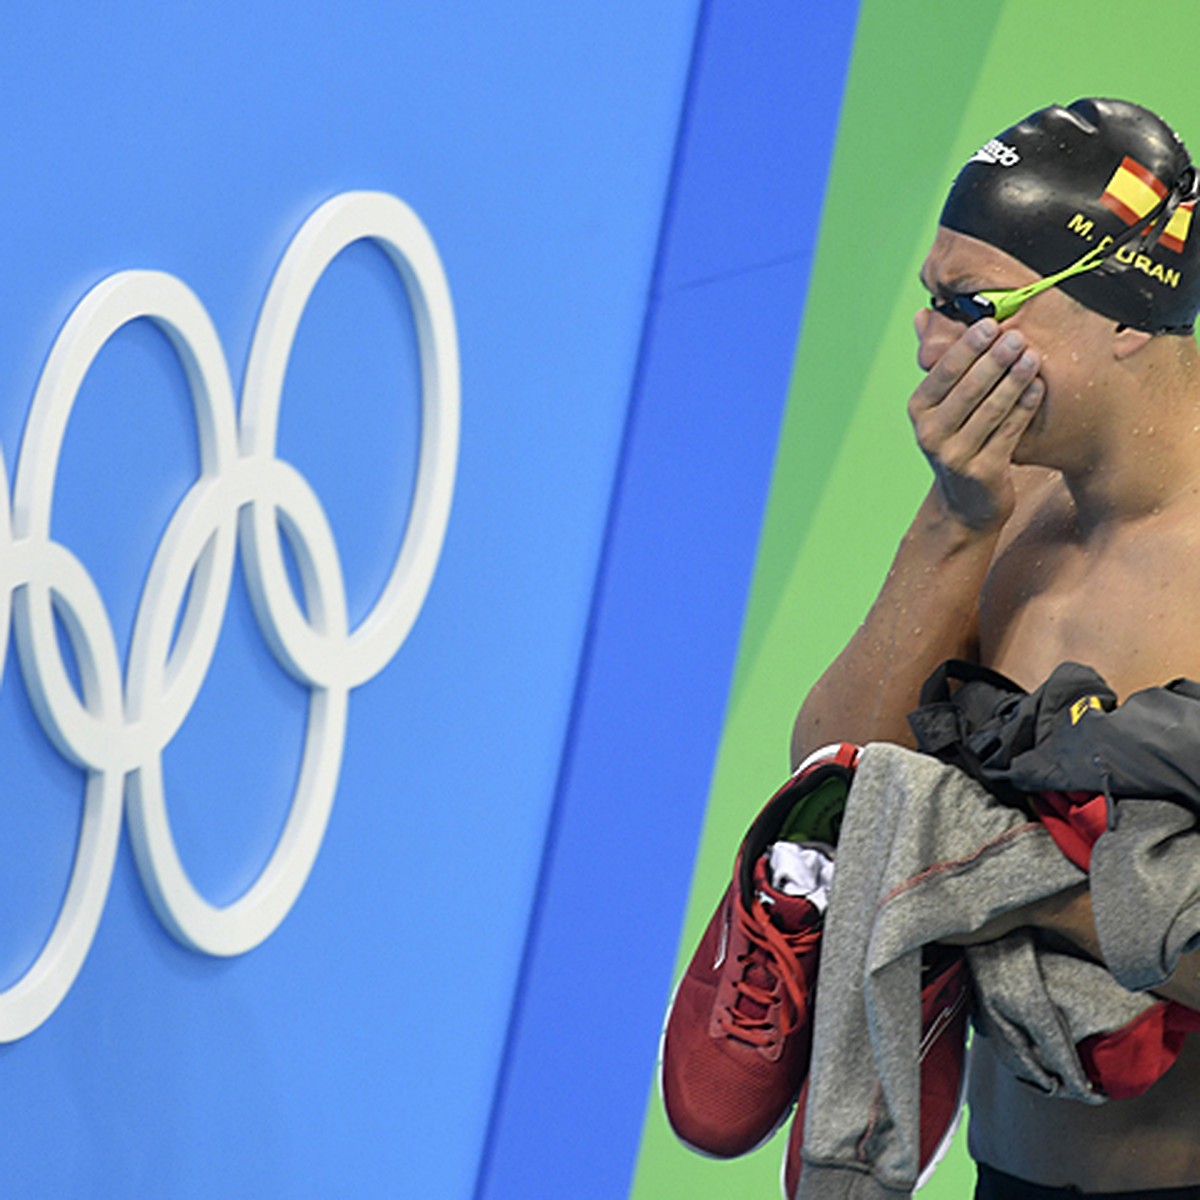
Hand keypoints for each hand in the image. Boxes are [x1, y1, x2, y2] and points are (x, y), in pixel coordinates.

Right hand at [908, 314, 1043, 532]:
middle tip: (1018, 336)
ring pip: (990, 409)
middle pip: (967, 389)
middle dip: (994, 360)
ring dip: (1013, 380)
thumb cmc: (960, 439)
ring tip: (1033, 356)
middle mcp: (930, 433)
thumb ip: (941, 362)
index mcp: (919, 410)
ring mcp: (954, 455)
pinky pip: (1008, 432)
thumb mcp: (942, 406)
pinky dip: (1024, 408)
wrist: (966, 502)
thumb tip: (922, 313)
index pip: (943, 372)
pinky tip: (1038, 387)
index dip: (967, 347)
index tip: (991, 322)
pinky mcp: (981, 472)